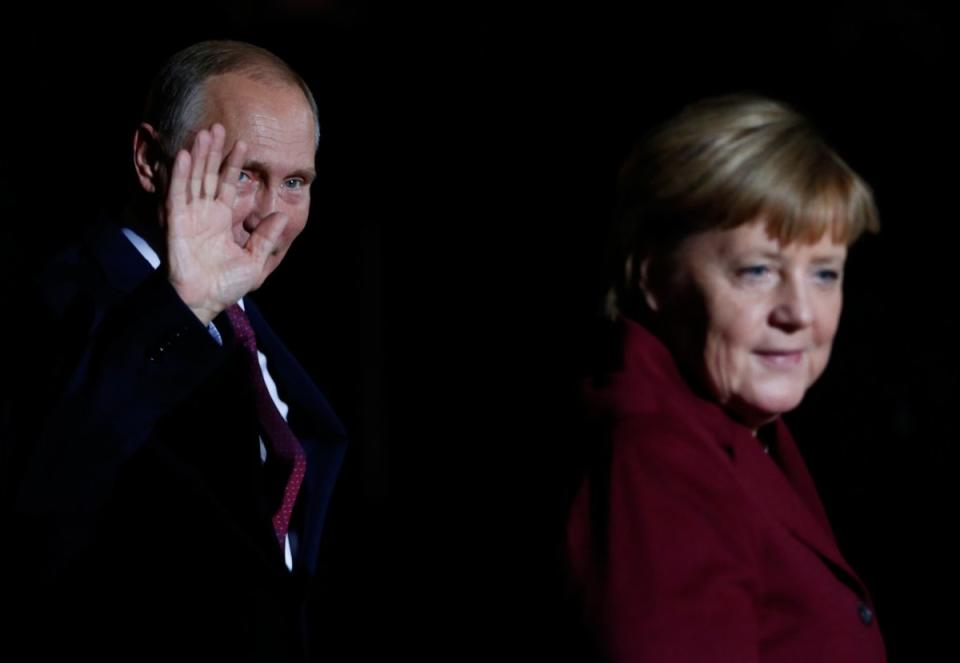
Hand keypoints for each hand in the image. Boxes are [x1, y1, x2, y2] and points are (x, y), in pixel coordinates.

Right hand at [164, 124, 289, 323]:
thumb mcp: (254, 261)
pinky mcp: (176, 222)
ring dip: (198, 156)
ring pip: (193, 178)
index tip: (242, 142)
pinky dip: (180, 175)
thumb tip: (282, 217)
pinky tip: (185, 155)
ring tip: (204, 133)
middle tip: (217, 126)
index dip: (233, 164)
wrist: (204, 301)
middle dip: (213, 151)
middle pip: (208, 174)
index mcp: (222, 219)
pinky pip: (178, 194)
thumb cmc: (226, 285)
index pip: (227, 184)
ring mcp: (189, 216)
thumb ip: (266, 238)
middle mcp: (204, 213)